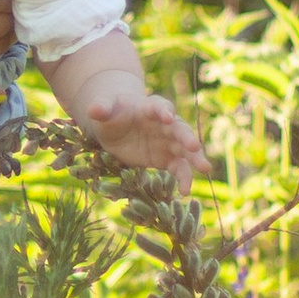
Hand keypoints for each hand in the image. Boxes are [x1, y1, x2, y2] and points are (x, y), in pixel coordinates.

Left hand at [78, 88, 210, 178]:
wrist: (115, 126)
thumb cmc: (112, 112)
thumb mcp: (104, 109)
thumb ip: (101, 108)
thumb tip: (93, 110)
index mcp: (150, 107)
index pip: (160, 106)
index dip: (164, 111)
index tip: (167, 117)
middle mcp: (165, 124)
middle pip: (179, 128)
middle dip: (186, 136)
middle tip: (194, 146)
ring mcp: (168, 142)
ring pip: (185, 150)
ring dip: (195, 158)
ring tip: (205, 169)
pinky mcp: (166, 159)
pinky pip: (178, 168)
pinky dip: (184, 178)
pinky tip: (186, 191)